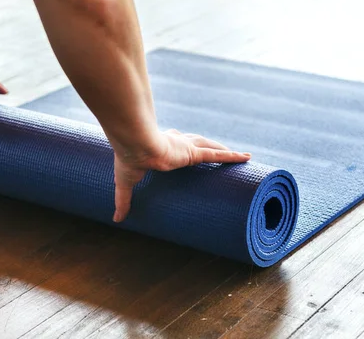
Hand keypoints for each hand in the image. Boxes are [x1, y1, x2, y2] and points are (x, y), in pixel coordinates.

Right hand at [113, 129, 250, 221]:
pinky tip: (246, 157)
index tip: (189, 152)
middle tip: (218, 154)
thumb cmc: (128, 160)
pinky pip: (217, 155)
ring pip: (211, 148)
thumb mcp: (125, 183)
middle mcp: (177, 143)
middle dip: (208, 147)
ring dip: (224, 152)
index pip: (178, 145)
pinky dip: (232, 157)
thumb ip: (123, 200)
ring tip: (238, 157)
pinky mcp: (193, 152)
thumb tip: (116, 220)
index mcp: (162, 147)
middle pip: (198, 144)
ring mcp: (187, 147)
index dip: (184, 147)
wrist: (135, 146)